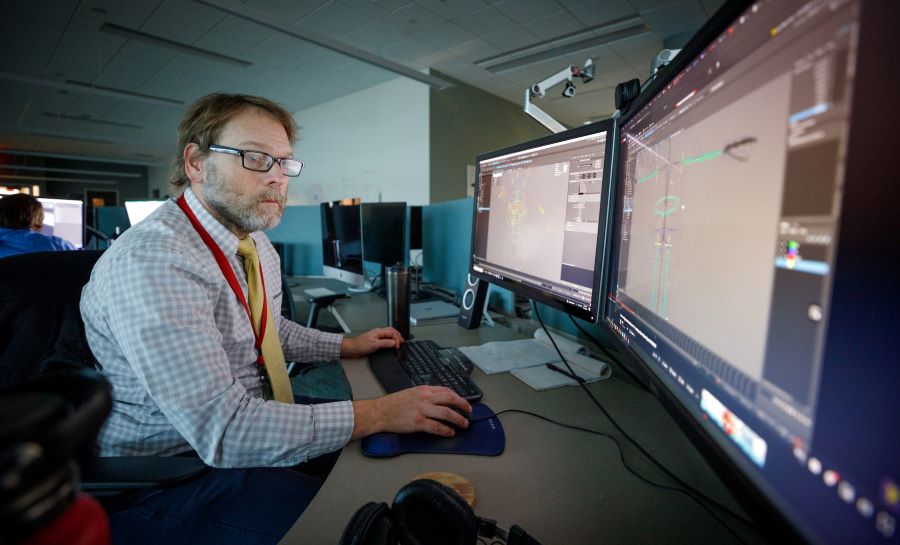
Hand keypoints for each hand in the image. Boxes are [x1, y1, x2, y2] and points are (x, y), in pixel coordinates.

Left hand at [341, 327, 402, 357]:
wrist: (351, 348)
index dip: (397, 338)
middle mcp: (379, 333)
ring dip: (394, 338)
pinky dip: (390, 341)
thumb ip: (385, 343)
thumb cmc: (360, 345)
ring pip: (388, 335)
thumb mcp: (374, 344)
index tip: (397, 345)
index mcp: (379, 331)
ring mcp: (377, 337)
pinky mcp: (375, 341)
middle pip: (391, 331)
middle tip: (402, 342)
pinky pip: (385, 339)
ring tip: (399, 342)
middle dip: (398, 336)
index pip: (392, 332)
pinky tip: (391, 344)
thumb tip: (394, 342)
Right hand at [351, 386, 471, 437]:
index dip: (458, 397)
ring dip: (458, 419)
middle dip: (463, 405)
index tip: (462, 402)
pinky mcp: (418, 423)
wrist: (380, 412)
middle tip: (469, 412)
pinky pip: (437, 427)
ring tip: (464, 424)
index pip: (446, 390)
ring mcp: (422, 410)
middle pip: (451, 399)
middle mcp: (425, 398)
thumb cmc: (394, 403)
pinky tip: (450, 432)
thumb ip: (426, 395)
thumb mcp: (412, 393)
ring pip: (447, 413)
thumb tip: (440, 400)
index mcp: (424, 389)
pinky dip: (446, 430)